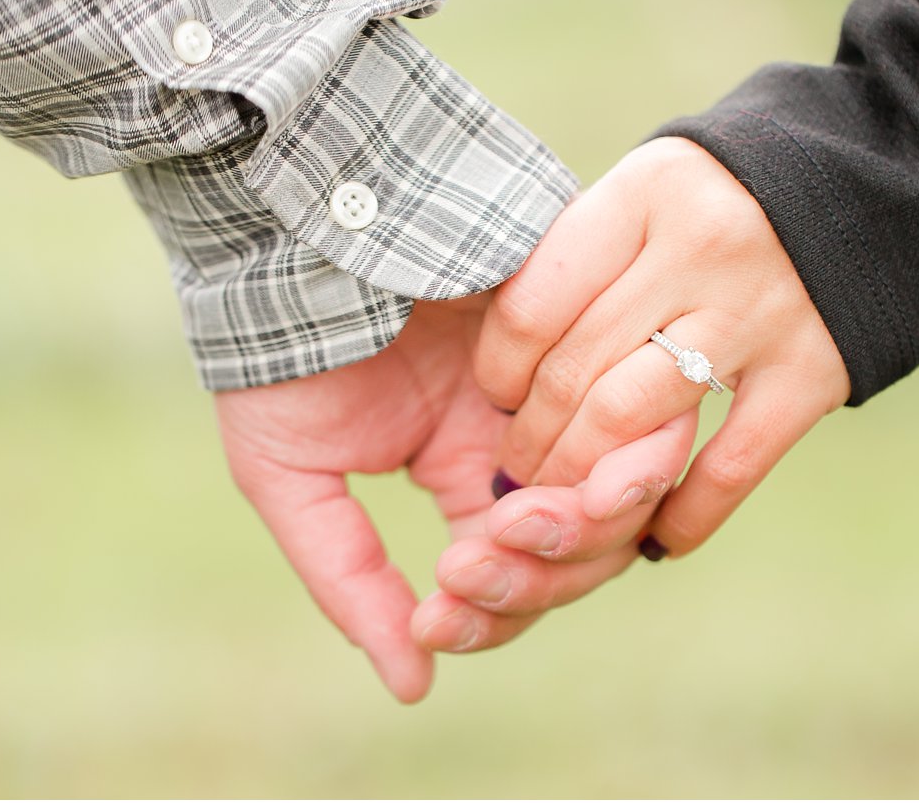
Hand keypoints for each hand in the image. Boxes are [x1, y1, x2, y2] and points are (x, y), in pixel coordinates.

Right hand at [214, 296, 678, 701]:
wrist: (288, 234)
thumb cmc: (277, 354)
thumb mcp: (293, 484)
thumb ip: (351, 582)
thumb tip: (414, 686)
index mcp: (469, 476)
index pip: (521, 575)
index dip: (494, 613)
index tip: (439, 607)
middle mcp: (532, 435)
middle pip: (589, 548)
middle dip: (544, 572)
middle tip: (477, 556)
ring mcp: (567, 380)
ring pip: (626, 486)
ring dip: (586, 522)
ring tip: (529, 514)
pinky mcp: (591, 321)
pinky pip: (641, 403)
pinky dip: (618, 452)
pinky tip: (569, 469)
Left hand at [476, 137, 849, 557]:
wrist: (873, 189)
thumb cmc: (725, 197)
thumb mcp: (648, 192)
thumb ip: (584, 258)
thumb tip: (499, 363)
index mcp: (645, 195)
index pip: (533, 307)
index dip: (498, 372)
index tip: (497, 398)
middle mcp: (702, 248)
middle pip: (575, 373)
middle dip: (528, 442)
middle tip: (512, 474)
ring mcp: (762, 312)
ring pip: (631, 423)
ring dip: (580, 480)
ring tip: (561, 500)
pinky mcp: (815, 371)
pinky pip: (730, 467)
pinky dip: (683, 516)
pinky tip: (655, 538)